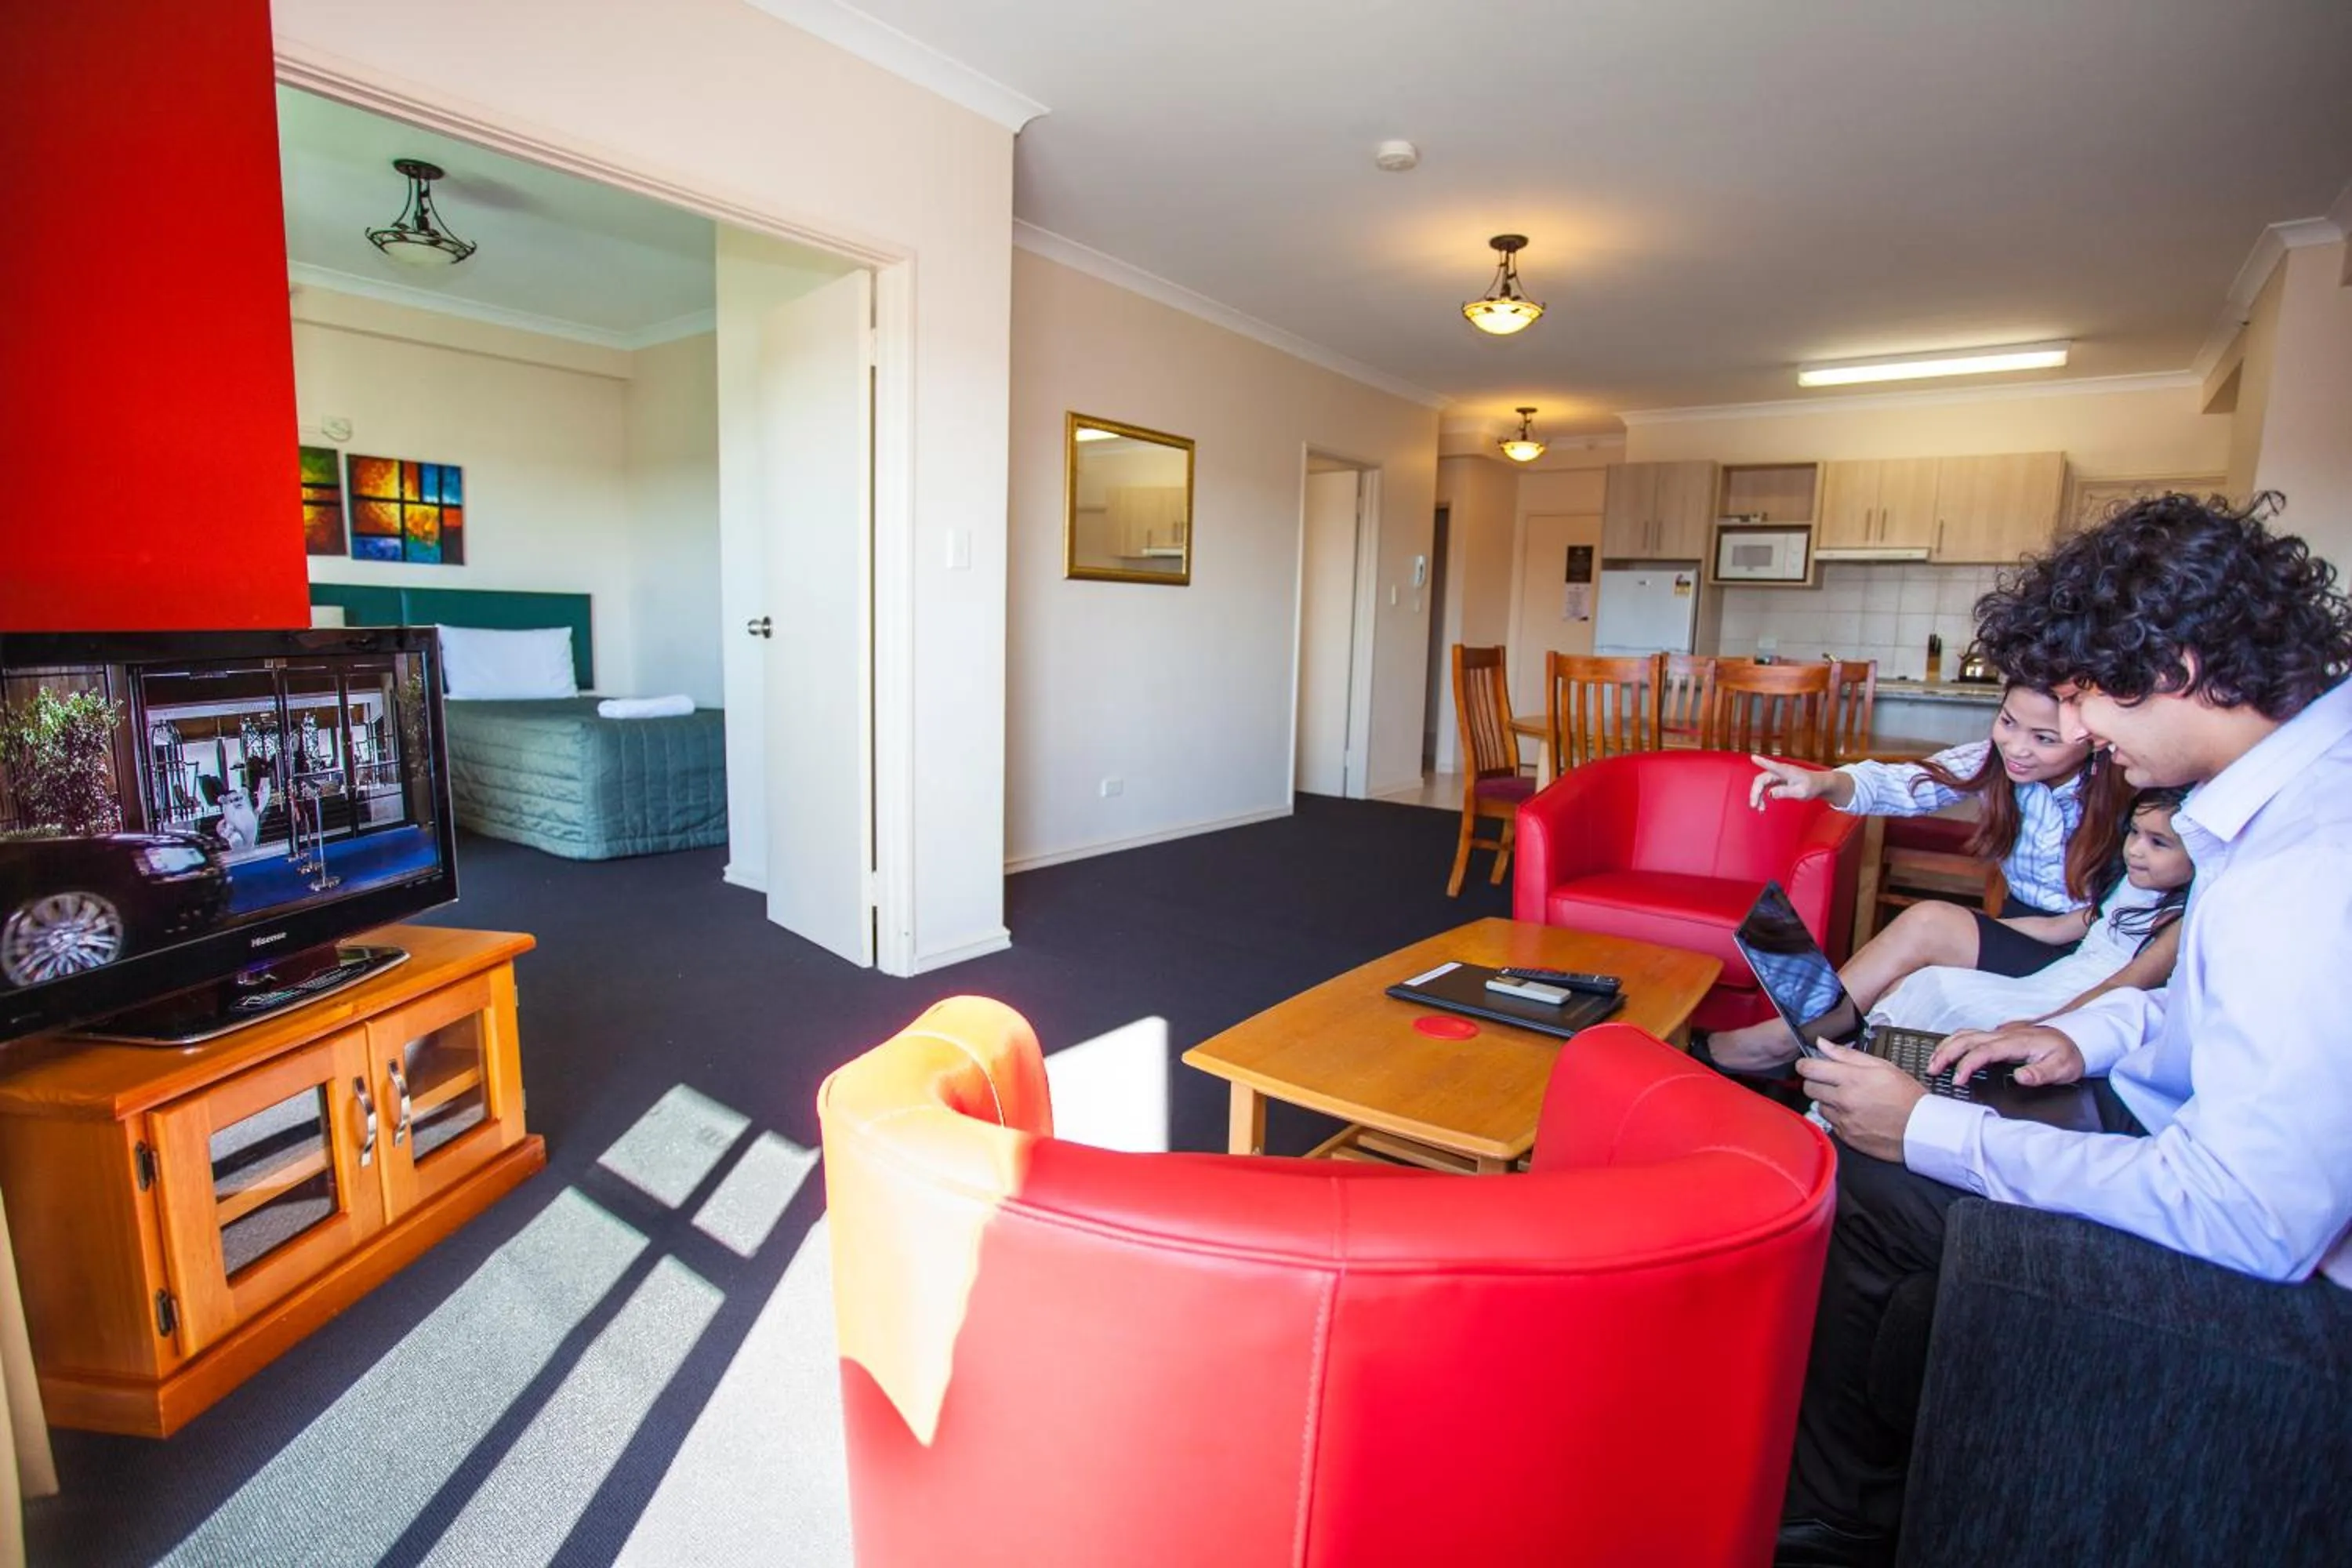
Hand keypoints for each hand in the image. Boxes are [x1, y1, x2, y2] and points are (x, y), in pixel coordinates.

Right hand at [1748, 755, 1823, 810]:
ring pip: (1761, 784)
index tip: (1753, 757)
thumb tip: (1770, 793)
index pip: (1772, 765)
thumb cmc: (1812, 786)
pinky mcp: (1777, 780)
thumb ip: (1786, 792)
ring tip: (1760, 809)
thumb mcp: (1801, 792)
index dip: (1762, 762)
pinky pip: (1765, 787)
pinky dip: (1761, 795)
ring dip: (1757, 795)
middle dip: (1756, 792)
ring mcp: (1777, 775)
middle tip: (1755, 806)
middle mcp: (1780, 771)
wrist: (1818, 784)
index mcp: (1786, 771)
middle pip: (1761, 779)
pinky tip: (1762, 805)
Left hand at [1796, 1041, 1926, 1159]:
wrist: (1922, 1130)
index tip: (1809, 1064)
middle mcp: (1843, 1101)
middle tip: (1832, 1081)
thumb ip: (1847, 1054)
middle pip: (1809, 1088)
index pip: (1809, 1068)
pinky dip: (1838, 1118)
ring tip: (1849, 1099)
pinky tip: (1855, 1114)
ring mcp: (1843, 1121)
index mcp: (1852, 1079)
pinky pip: (1831, 1123)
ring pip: (1819, 1106)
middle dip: (1816, 1082)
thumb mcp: (1882, 1066)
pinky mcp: (1846, 1137)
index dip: (1806, 1064)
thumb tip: (1822, 1043)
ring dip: (1828, 1101)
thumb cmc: (1907, 1096)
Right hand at [1929, 1024, 2084, 1087]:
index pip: (1983, 1051)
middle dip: (1946, 1053)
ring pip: (1966, 1034)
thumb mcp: (2062, 1068)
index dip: (1967, 1065)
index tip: (1957, 1080)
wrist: (2078, 1040)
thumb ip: (2040, 1073)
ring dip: (1947, 1046)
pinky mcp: (2000, 1036)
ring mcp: (2001, 1033)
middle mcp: (2004, 1035)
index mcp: (2016, 1042)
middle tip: (1932, 1069)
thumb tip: (2020, 1077)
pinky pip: (1971, 1035)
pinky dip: (1955, 1042)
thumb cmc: (2068, 1056)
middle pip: (1966, 1038)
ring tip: (1933, 1061)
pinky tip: (1949, 1052)